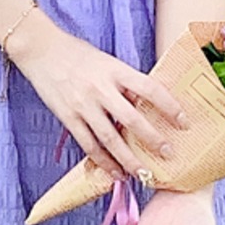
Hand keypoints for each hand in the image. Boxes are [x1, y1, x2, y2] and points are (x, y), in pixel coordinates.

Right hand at [4, 5, 188, 181]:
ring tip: (143, 174)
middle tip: (169, 154)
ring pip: (110, 139)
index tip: (184, 122)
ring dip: (128, 159)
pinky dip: (103, 161)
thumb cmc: (78, 54)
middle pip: (132, 119)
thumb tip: (146, 105)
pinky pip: (89, 144)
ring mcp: (83, 105)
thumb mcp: (107, 62)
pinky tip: (115, 172)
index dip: (169, 106)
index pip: (150, 89)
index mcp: (116, 71)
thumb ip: (125, 83)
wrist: (41, 50)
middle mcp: (101, 89)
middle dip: (152, 139)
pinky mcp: (68, 117)